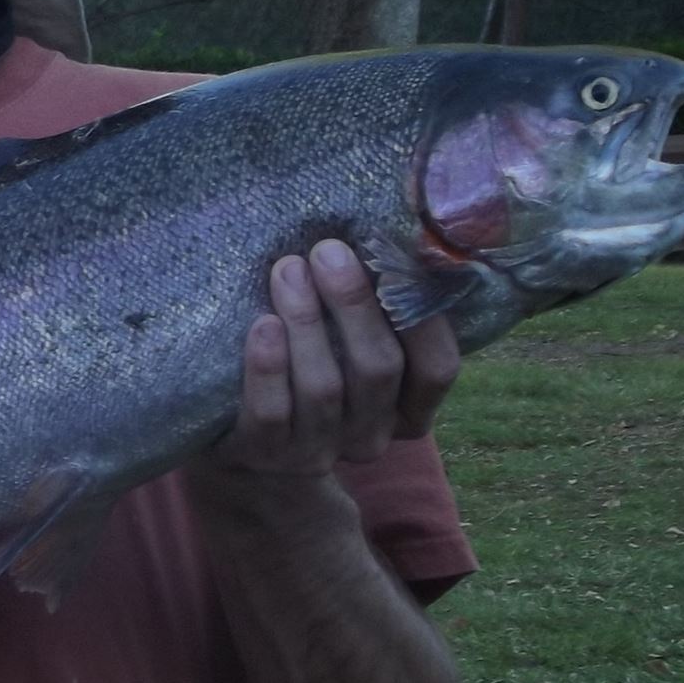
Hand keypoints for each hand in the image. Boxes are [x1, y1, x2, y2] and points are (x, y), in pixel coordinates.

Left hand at [204, 237, 460, 488]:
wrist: (245, 448)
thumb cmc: (308, 371)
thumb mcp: (348, 349)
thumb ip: (374, 310)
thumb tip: (382, 228)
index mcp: (405, 409)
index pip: (438, 369)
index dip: (423, 317)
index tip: (393, 259)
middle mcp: (370, 435)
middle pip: (379, 369)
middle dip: (354, 304)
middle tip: (327, 251)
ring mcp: (319, 450)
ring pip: (324, 387)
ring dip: (307, 321)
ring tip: (287, 270)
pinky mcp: (266, 454)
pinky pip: (272, 412)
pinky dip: (268, 366)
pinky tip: (263, 325)